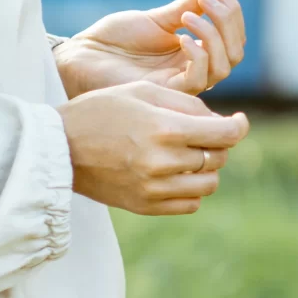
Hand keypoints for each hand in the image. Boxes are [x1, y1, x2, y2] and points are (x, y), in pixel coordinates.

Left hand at [56, 0, 246, 95]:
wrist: (83, 55)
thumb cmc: (116, 39)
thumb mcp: (158, 17)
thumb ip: (190, 3)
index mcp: (195, 51)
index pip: (233, 37)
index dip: (232, 12)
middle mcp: (194, 69)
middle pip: (235, 52)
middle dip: (227, 21)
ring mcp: (182, 83)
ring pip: (223, 66)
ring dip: (213, 35)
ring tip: (188, 15)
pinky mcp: (167, 92)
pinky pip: (198, 79)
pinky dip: (198, 54)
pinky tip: (181, 37)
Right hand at [58, 81, 249, 216]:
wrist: (58, 148)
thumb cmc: (99, 110)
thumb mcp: (142, 91)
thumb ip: (186, 103)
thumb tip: (219, 119)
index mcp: (165, 129)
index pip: (225, 134)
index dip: (239, 126)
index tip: (238, 121)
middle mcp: (163, 163)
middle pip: (218, 158)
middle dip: (218, 143)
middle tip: (203, 133)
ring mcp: (154, 189)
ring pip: (209, 184)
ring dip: (207, 168)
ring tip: (189, 154)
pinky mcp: (145, 206)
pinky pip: (190, 204)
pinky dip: (192, 189)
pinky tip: (177, 174)